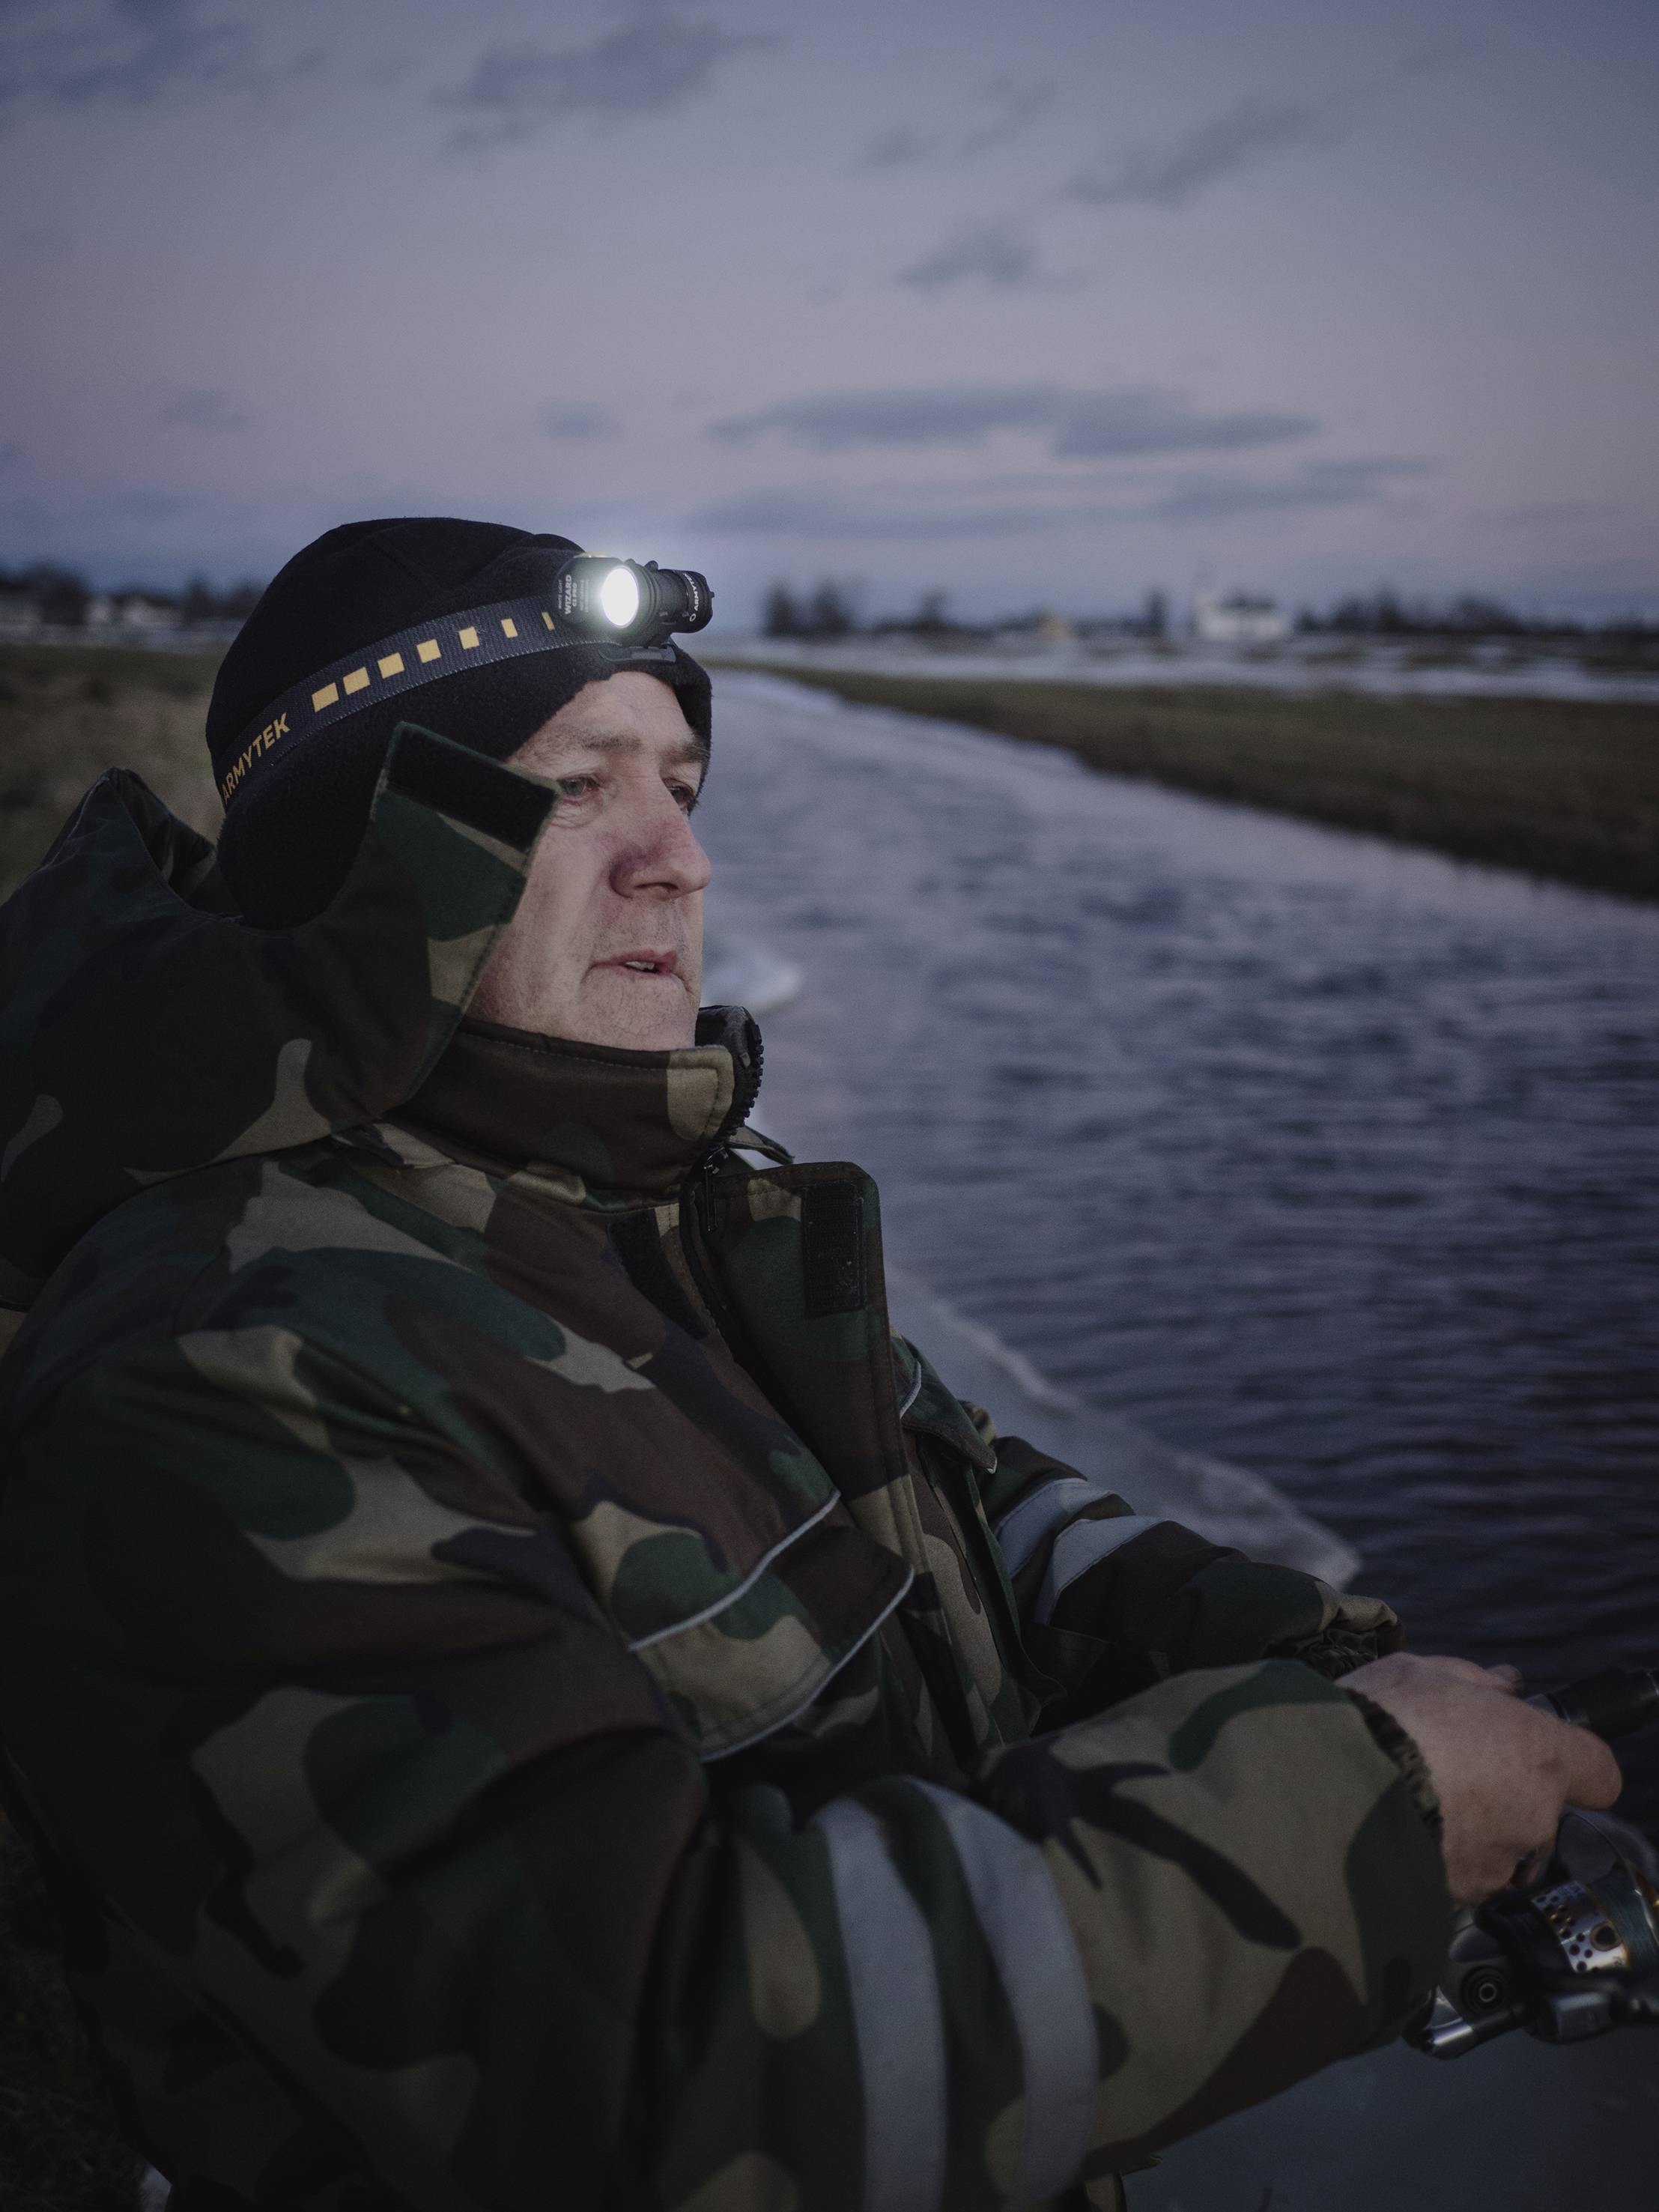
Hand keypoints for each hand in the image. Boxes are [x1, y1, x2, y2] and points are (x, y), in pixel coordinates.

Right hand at [1344, 1652, 1622, 1907]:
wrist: (1325, 1787)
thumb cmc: (1380, 1720)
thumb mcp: (1422, 1673)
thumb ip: (1475, 1682)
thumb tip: (1504, 1685)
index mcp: (1538, 1755)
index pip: (1600, 1772)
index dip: (1572, 1764)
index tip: (1539, 1756)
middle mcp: (1532, 1818)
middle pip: (1540, 1814)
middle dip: (1504, 1797)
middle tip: (1447, 1772)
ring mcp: (1496, 1866)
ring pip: (1499, 1851)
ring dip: (1470, 1834)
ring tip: (1412, 1806)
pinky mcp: (1457, 1900)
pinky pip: (1457, 1877)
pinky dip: (1435, 1860)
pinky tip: (1396, 1832)